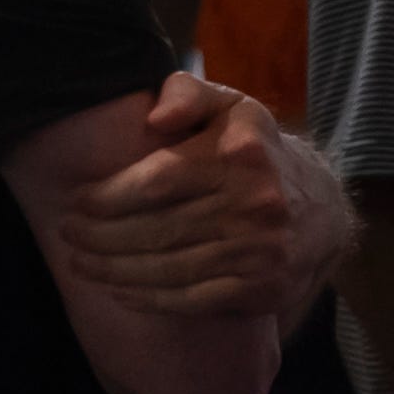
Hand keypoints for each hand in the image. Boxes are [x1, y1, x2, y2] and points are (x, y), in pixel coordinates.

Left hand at [55, 75, 347, 317]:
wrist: (324, 211)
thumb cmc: (256, 153)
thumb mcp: (230, 107)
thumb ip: (186, 93)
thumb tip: (155, 118)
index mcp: (241, 155)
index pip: (156, 181)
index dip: (108, 197)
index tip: (77, 202)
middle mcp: (256, 204)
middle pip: (156, 230)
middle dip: (100, 237)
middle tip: (69, 236)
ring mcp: (262, 251)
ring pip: (168, 269)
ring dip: (114, 272)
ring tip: (82, 265)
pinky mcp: (264, 288)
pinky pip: (193, 300)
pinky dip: (149, 300)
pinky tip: (121, 292)